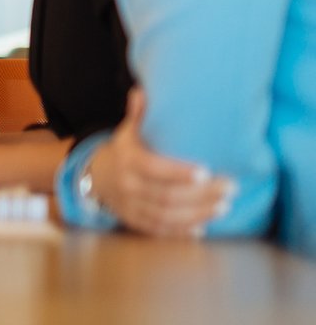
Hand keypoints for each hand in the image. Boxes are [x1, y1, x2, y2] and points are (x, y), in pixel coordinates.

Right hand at [86, 90, 230, 237]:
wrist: (95, 177)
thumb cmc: (124, 151)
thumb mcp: (128, 132)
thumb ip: (138, 115)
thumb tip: (142, 92)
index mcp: (127, 161)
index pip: (153, 168)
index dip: (178, 173)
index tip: (205, 171)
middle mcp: (127, 185)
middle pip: (166, 195)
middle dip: (200, 194)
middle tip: (229, 188)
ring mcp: (130, 206)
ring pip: (165, 215)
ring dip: (197, 213)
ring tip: (224, 207)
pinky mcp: (134, 221)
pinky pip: (158, 229)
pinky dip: (180, 231)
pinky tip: (202, 228)